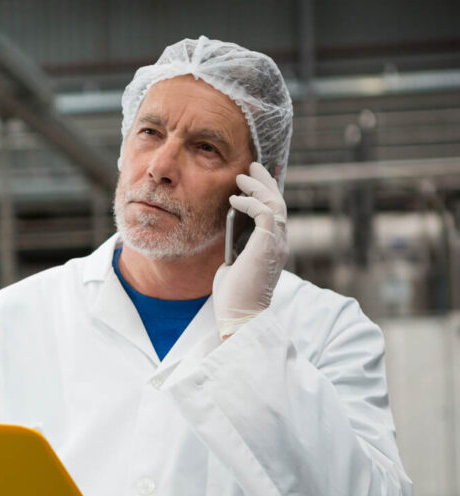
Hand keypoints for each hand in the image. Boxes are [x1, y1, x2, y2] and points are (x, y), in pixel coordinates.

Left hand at [213, 162, 288, 338]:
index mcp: (273, 247)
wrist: (239, 315)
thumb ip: (235, 247)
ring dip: (258, 187)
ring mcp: (276, 244)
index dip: (269, 192)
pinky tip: (235, 199)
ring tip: (242, 175)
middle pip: (278, 203)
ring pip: (274, 204)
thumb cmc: (234, 296)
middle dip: (266, 181)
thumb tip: (229, 233)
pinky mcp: (268, 245)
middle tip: (253, 165)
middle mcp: (280, 243)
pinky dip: (250, 203)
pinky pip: (264, 214)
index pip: (275, 213)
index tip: (258, 177)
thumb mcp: (232, 265)